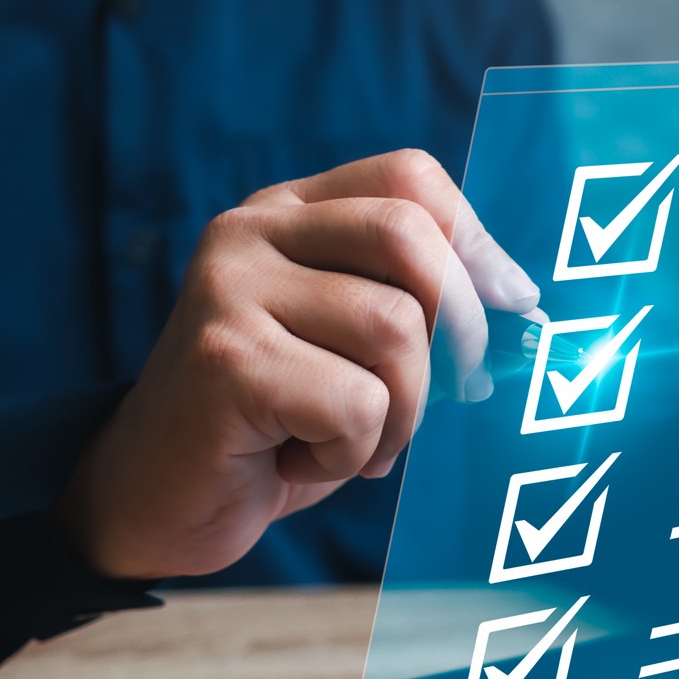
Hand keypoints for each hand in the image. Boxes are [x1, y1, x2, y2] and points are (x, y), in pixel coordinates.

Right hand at [55, 149, 537, 578]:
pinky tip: (298, 460)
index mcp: (288, 213)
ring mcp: (229, 290)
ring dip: (400, 413)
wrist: (158, 501)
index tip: (511, 302)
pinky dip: (351, 454)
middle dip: (457, 328)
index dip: (474, 239)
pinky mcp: (225, 360)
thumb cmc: (272, 427)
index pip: (407, 177)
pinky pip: (355, 403)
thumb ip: (415, 308)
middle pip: (408, 239)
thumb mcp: (352, 349)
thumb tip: (521, 301)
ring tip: (349, 440)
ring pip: (393, 330)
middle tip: (457, 392)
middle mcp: (250, 232)